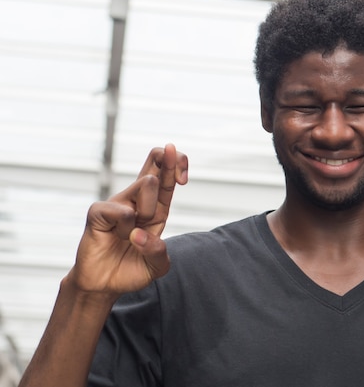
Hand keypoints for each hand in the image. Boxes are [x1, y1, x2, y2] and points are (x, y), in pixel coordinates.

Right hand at [67, 144, 187, 294]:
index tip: (184, 177)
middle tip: (178, 171)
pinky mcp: (99, 212)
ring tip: (134, 233)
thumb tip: (141, 234)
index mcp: (156, 208)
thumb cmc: (131, 270)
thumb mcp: (156, 266)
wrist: (104, 286)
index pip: (167, 177)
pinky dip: (126, 227)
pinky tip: (117, 236)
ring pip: (146, 184)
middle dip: (169, 158)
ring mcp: (118, 203)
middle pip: (154, 162)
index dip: (177, 165)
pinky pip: (121, 209)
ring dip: (148, 209)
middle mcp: (137, 200)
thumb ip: (159, 252)